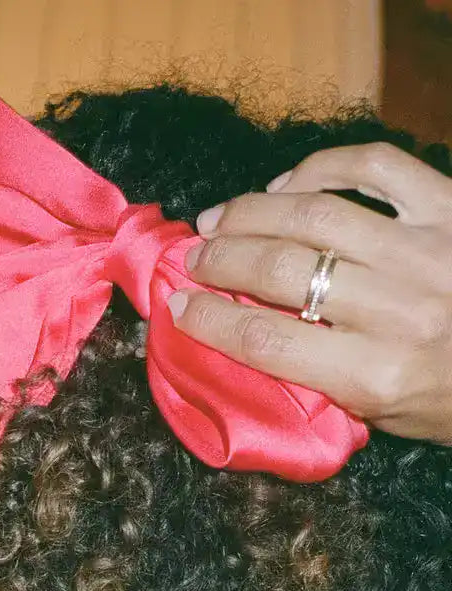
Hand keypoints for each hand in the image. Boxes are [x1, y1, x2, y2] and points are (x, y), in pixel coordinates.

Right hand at [168, 143, 451, 443]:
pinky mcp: (447, 206)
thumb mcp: (382, 415)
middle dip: (219, 261)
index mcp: (375, 374)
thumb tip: (247, 336)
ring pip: (313, 213)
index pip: (265, 343)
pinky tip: (288, 184)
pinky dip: (321, 167)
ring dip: (252, 212)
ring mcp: (423, 249)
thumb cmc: (450, 399)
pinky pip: (373, 167)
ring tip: (219, 220)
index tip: (175, 307)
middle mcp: (396, 310)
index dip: (207, 320)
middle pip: (280, 271)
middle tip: (191, 258)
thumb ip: (321, 381)